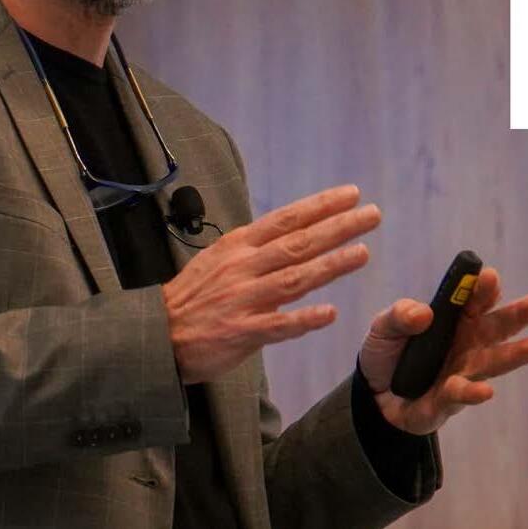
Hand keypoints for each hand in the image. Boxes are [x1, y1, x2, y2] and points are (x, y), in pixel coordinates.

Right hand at [163, 185, 381, 384]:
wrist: (156, 334)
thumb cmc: (192, 297)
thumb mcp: (218, 261)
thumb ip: (255, 251)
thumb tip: (292, 236)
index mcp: (237, 247)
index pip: (285, 220)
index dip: (320, 206)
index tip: (351, 194)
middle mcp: (242, 268)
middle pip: (297, 243)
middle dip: (337, 227)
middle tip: (371, 214)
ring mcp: (242, 300)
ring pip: (293, 279)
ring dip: (330, 265)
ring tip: (362, 253)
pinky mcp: (240, 332)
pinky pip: (277, 325)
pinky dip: (303, 320)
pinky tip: (329, 313)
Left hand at [358, 267, 527, 433]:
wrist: (370, 395)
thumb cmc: (387, 354)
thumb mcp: (383, 328)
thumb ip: (398, 316)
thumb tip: (423, 313)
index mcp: (453, 321)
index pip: (473, 301)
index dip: (483, 289)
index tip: (488, 277)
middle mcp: (465, 346)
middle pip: (494, 328)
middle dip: (517, 315)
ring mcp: (460, 374)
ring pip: (490, 363)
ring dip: (513, 355)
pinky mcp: (447, 403)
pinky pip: (460, 396)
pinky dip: (471, 392)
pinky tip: (485, 391)